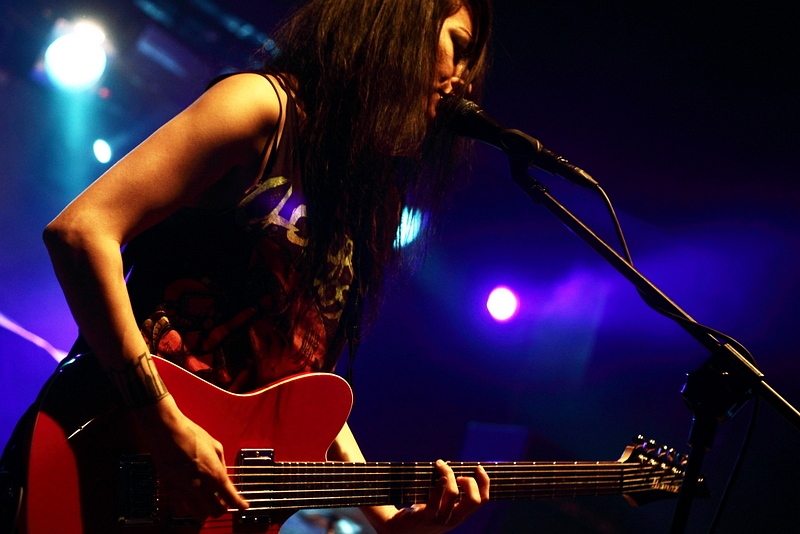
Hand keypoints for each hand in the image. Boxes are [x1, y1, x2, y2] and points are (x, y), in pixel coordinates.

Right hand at [134, 394, 248, 521]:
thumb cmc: (190, 434)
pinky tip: (191, 502)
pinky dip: (188, 509)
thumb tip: (223, 473)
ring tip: (208, 502)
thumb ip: (221, 463)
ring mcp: (184, 490)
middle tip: (224, 502)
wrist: (166, 431)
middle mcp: (200, 486)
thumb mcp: (215, 445)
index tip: (243, 505)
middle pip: (217, 511)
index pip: (232, 499)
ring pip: (199, 515)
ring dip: (206, 511)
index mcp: (214, 474)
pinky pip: (180, 510)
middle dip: (223, 508)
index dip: (240, 504)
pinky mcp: (170, 490)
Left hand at [382, 460, 489, 533]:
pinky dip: (439, 485)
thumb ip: (449, 492)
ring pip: (454, 493)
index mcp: (461, 514)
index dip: (484, 482)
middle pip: (475, 500)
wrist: (401, 531)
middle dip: (470, 481)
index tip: (477, 467)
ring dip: (449, 474)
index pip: (483, 500)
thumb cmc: (421, 513)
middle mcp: (455, 518)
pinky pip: (436, 500)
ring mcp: (441, 519)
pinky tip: (438, 476)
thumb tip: (449, 465)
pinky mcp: (427, 517)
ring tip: (440, 465)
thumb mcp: (441, 505)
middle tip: (458, 474)